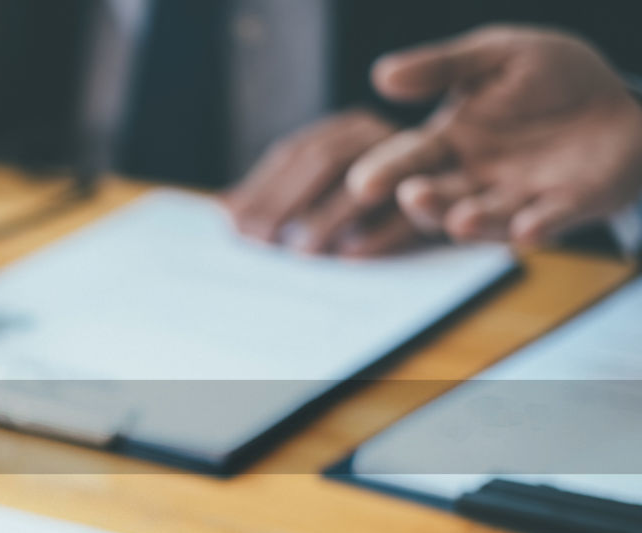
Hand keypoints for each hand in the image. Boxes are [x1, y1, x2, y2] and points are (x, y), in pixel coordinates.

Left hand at [226, 109, 422, 256]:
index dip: (264, 189)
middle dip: (287, 202)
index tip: (235, 226)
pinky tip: (349, 257)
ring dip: (328, 218)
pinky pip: (408, 216)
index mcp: (347, 133)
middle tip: (258, 241)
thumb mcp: (314, 206)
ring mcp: (416, 164)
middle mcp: (381, 139)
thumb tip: (220, 211)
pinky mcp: (440, 201)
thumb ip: (273, 203)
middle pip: (325, 160)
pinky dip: (379, 236)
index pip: (296, 154)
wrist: (452, 217)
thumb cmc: (362, 216)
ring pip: (365, 183)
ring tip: (300, 252)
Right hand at [348, 26, 641, 246]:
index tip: (363, 184)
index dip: (386, 172)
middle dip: (426, 202)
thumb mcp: (497, 55)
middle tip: (412, 195)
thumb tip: (382, 75)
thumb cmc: (551, 78)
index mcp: (452, 143)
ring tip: (461, 219)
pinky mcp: (570, 204)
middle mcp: (478, 178)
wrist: (620, 98)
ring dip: (474, 223)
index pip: (410, 160)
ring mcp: (522, 196)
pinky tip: (528, 229)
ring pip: (489, 218)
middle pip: (442, 198)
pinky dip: (539, 227)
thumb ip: (443, 66)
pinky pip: (552, 220)